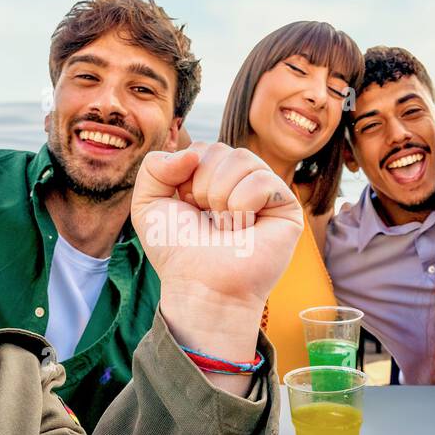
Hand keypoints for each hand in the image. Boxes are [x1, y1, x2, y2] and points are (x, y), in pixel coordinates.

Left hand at [132, 143, 301, 378]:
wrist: (200, 286)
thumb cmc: (178, 251)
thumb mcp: (147, 203)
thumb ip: (154, 166)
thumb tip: (192, 153)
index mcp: (214, 177)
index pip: (202, 148)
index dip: (185, 177)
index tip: (187, 208)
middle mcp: (242, 181)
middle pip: (221, 149)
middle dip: (201, 187)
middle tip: (207, 221)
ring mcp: (266, 193)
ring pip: (242, 159)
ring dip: (220, 197)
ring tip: (225, 227)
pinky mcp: (287, 207)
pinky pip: (262, 180)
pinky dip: (242, 206)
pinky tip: (243, 230)